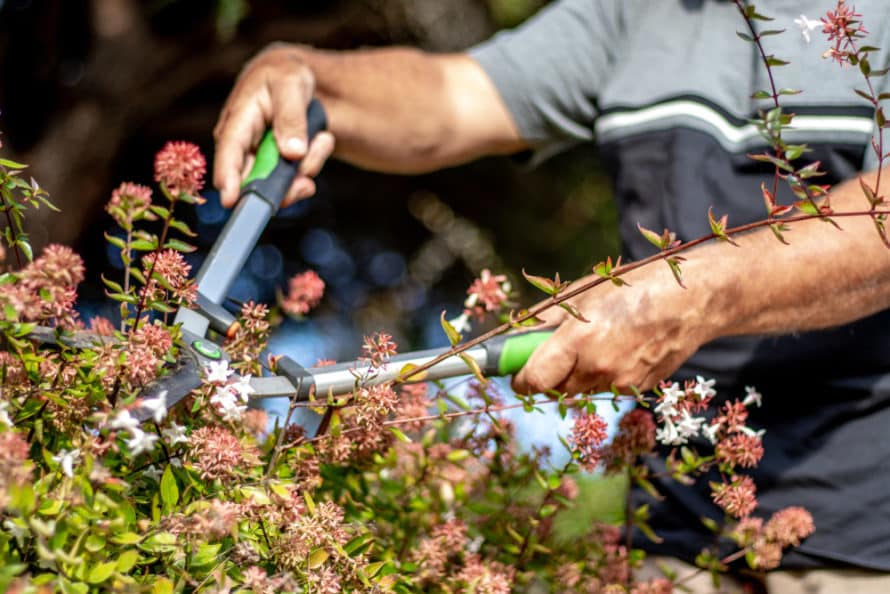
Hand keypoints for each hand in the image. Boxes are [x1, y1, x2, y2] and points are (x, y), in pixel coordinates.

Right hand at [213, 43, 335, 207]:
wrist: (295, 78)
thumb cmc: (285, 76)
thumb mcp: (290, 84)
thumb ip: (291, 118)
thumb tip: (292, 154)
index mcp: (237, 121)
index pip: (229, 153)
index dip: (228, 179)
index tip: (231, 201)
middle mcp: (243, 147)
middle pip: (253, 182)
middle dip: (284, 186)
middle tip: (305, 183)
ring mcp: (260, 160)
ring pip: (281, 184)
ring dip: (308, 166)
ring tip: (321, 139)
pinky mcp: (276, 167)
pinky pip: (297, 179)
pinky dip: (314, 162)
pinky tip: (320, 141)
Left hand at [512, 265, 713, 395]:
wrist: (694, 300)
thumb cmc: (635, 286)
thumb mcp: (583, 291)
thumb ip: (546, 317)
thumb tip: (516, 334)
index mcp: (580, 338)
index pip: (534, 379)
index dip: (520, 379)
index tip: (516, 374)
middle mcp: (598, 366)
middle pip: (555, 389)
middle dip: (549, 375)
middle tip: (557, 351)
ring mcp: (621, 381)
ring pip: (581, 390)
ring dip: (577, 375)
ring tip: (597, 342)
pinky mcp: (638, 389)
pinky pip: (606, 389)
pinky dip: (603, 376)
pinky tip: (620, 349)